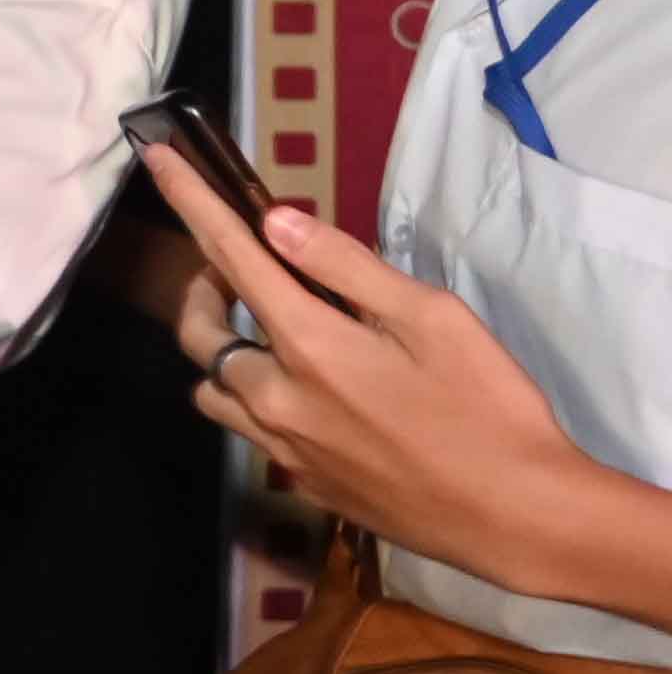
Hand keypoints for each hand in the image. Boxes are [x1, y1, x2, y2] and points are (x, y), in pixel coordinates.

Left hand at [155, 173, 632, 601]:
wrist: (514, 515)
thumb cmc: (488, 406)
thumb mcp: (433, 317)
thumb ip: (346, 267)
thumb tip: (275, 221)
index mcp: (307, 346)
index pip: (229, 256)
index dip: (190, 202)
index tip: (158, 158)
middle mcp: (274, 399)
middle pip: (198, 334)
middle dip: (202, 291)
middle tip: (234, 269)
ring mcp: (282, 448)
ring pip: (214, 391)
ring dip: (224, 354)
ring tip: (268, 334)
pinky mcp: (301, 484)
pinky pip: (250, 433)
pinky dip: (258, 400)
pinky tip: (309, 394)